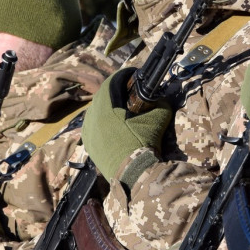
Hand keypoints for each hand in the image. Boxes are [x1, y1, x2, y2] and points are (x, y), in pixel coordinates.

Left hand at [81, 68, 173, 183]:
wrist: (134, 175)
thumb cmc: (144, 144)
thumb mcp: (158, 119)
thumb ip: (160, 103)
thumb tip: (161, 97)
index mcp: (105, 108)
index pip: (111, 82)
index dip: (123, 76)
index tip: (133, 75)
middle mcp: (92, 118)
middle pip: (102, 96)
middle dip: (115, 91)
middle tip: (129, 91)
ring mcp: (88, 133)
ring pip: (95, 112)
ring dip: (107, 106)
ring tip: (122, 109)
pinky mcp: (89, 146)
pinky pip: (93, 127)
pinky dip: (102, 122)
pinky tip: (114, 126)